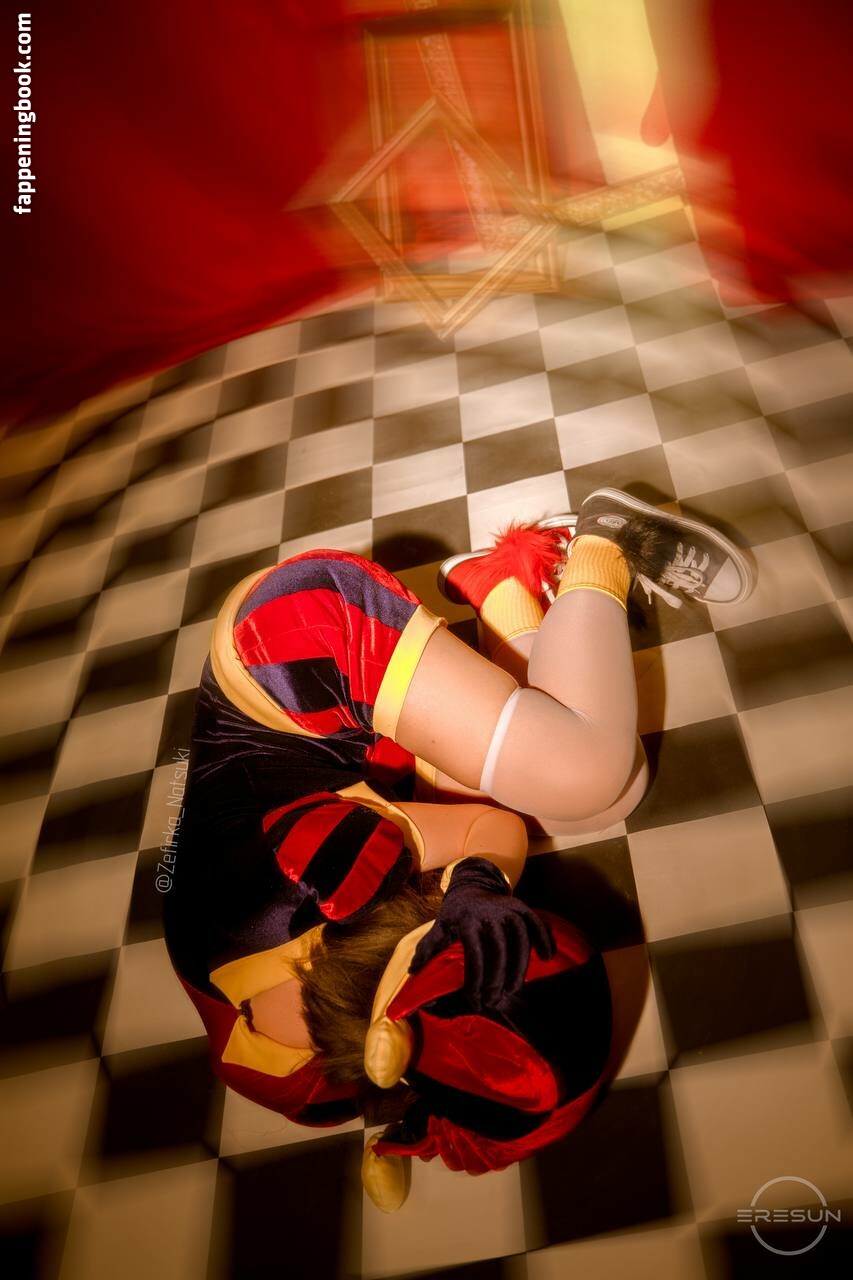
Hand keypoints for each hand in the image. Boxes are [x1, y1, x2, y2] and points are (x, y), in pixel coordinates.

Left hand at [409, 857, 553, 1008]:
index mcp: (466, 919)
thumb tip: (412, 973)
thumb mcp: (438, 928)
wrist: (471, 885)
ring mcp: (507, 907)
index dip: (475, 979)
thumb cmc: (453, 914)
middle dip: (497, 979)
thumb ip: (426, 950)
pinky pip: (536, 922)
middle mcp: (488, 912)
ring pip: (520, 938)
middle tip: (494, 1000)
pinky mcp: (521, 906)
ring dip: (520, 966)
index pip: (474, 953)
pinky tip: (546, 957)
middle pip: (499, 949)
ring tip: (514, 989)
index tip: (474, 1000)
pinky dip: (544, 938)